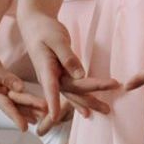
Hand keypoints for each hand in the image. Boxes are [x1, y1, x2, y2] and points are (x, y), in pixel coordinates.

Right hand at [0, 46, 44, 131]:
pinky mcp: (4, 89)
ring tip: (44, 117)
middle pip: (16, 106)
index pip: (6, 106)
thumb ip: (5, 77)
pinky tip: (35, 111)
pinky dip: (27, 103)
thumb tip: (20, 88)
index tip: (24, 128)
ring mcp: (0, 93)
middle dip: (30, 112)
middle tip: (45, 117)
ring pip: (18, 104)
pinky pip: (17, 98)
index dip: (16, 117)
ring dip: (31, 110)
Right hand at [17, 8, 114, 127]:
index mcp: (46, 68)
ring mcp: (54, 78)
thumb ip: (68, 57)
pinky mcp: (60, 76)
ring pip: (73, 93)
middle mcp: (50, 77)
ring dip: (89, 102)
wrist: (35, 26)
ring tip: (106, 110)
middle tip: (108, 108)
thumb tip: (80, 75)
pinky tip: (87, 111)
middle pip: (72, 91)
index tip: (56, 117)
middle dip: (90, 99)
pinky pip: (72, 90)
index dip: (54, 102)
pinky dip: (81, 99)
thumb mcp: (57, 40)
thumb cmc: (44, 30)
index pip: (50, 88)